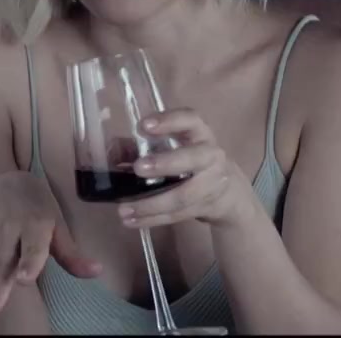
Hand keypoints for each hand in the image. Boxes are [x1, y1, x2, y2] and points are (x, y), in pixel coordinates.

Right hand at [0, 171, 101, 312]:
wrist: (6, 180)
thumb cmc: (38, 207)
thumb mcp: (57, 225)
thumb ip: (72, 254)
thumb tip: (96, 272)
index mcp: (35, 226)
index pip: (33, 247)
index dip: (29, 263)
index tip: (23, 280)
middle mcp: (9, 229)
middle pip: (4, 260)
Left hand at [117, 108, 259, 229]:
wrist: (230, 193)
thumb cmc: (193, 161)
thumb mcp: (175, 147)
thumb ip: (143, 146)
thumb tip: (110, 149)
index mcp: (200, 134)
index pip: (190, 119)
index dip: (169, 121)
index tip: (143, 126)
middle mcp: (211, 156)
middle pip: (193, 158)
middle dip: (166, 163)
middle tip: (138, 168)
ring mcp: (212, 184)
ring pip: (183, 196)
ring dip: (151, 204)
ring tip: (123, 208)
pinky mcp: (206, 207)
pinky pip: (178, 215)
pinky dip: (152, 219)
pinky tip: (132, 220)